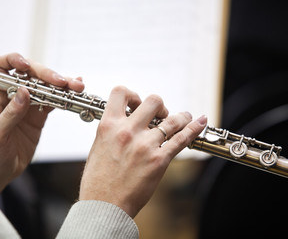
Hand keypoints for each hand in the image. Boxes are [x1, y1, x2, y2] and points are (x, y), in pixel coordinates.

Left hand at [0, 53, 83, 197]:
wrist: (1, 171)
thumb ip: (9, 114)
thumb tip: (24, 92)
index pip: (1, 66)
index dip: (13, 60)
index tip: (26, 66)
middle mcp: (12, 94)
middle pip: (30, 74)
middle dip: (47, 74)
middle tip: (62, 82)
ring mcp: (28, 103)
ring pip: (46, 86)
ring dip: (62, 84)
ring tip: (77, 87)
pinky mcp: (40, 113)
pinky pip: (54, 100)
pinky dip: (65, 95)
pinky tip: (75, 91)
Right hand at [79, 86, 206, 217]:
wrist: (104, 205)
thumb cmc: (98, 180)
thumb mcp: (98, 148)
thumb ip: (112, 132)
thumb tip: (123, 124)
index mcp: (108, 126)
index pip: (121, 92)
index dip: (132, 94)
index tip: (136, 104)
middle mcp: (127, 131)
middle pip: (153, 101)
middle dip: (160, 105)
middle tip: (161, 114)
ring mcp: (144, 145)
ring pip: (173, 118)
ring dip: (181, 115)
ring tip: (184, 117)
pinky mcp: (159, 160)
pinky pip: (182, 138)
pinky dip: (194, 128)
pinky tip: (200, 122)